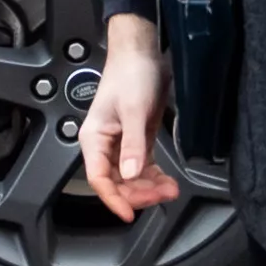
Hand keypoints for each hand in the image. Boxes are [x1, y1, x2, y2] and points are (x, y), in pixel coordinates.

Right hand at [83, 11, 181, 215]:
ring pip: (131, 177)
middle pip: (117, 182)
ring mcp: (121, 143)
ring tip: (171, 190)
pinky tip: (167, 182)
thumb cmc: (131, 74)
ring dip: (149, 187)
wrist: (142, 52)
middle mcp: (105, 144)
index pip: (99, 179)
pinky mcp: (137, 139)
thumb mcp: (134, 110)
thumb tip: (130, 174)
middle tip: (162, 196)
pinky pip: (142, 167)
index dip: (113, 199)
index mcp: (94, 138)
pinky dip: (154, 177)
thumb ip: (133, 144)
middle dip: (138, 193)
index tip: (129, 214)